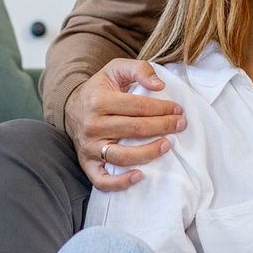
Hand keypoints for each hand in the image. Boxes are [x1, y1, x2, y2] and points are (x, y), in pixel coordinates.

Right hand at [64, 58, 187, 191]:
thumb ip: (140, 69)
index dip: (162, 108)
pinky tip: (140, 176)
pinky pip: (102, 180)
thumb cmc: (100, 89)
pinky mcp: (87, 163)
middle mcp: (92, 125)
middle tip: (181, 125)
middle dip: (163, 127)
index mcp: (99, 100)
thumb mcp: (116, 69)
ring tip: (167, 145)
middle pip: (135, 130)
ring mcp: (89, 147)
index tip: (178, 110)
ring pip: (122, 156)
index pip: (138, 107)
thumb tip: (160, 86)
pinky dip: (120, 182)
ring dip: (149, 153)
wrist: (71, 107)